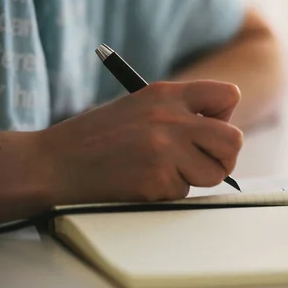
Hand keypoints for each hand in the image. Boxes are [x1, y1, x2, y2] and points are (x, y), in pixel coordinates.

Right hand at [38, 80, 242, 203]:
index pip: (228, 96)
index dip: (223, 118)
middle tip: (200, 163)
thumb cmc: (95, 138)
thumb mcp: (139, 107)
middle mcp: (171, 118)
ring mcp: (166, 149)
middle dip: (223, 157)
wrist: (53, 164)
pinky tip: (140, 182)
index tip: (207, 132)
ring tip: (161, 172)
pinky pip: (184, 193)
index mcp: (167, 93)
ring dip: (194, 179)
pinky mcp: (158, 180)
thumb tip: (219, 130)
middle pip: (234, 140)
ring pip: (214, 173)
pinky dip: (167, 193)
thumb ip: (179, 112)